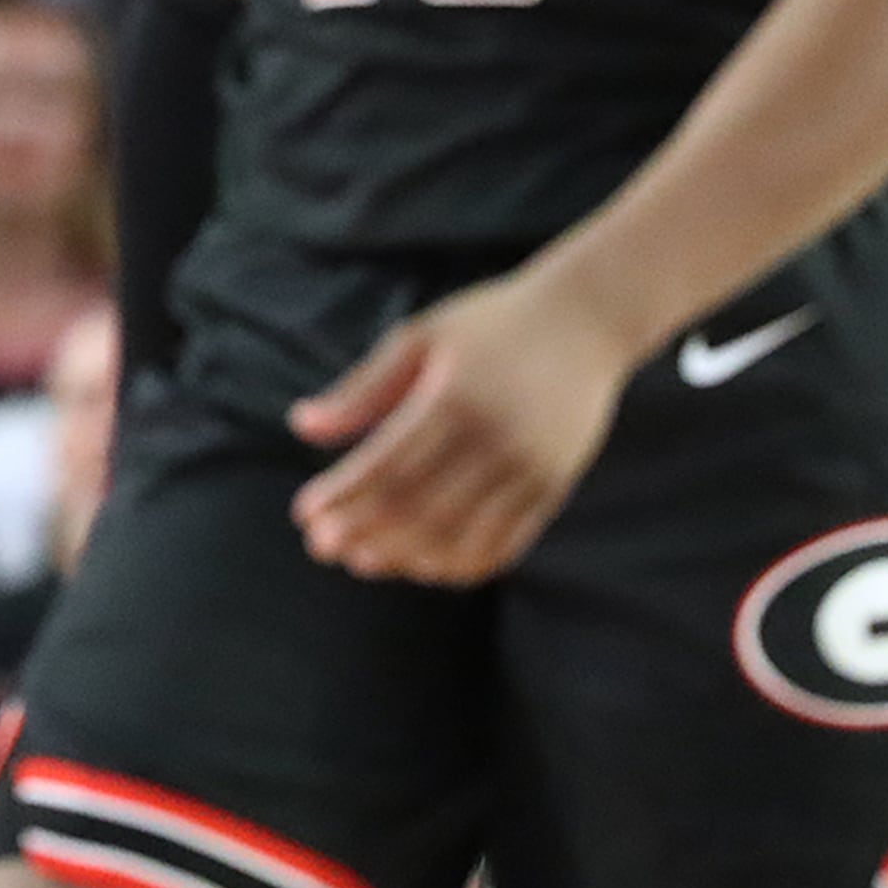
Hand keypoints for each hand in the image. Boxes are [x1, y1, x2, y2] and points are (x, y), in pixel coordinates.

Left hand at [286, 265, 635, 583]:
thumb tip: (301, 426)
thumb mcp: (420, 338)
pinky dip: (460, 564)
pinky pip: (503, 544)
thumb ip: (362, 389)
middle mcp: (496, 441)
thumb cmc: (489, 324)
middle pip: (420, 509)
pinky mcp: (554, 488)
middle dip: (365, 533)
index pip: (389, 467)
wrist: (585, 322)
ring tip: (364, 561)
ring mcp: (531, 470)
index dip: (344, 497)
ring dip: (406, 558)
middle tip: (322, 547)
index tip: (305, 515)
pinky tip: (423, 565)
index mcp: (456, 400)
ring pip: (460, 537)